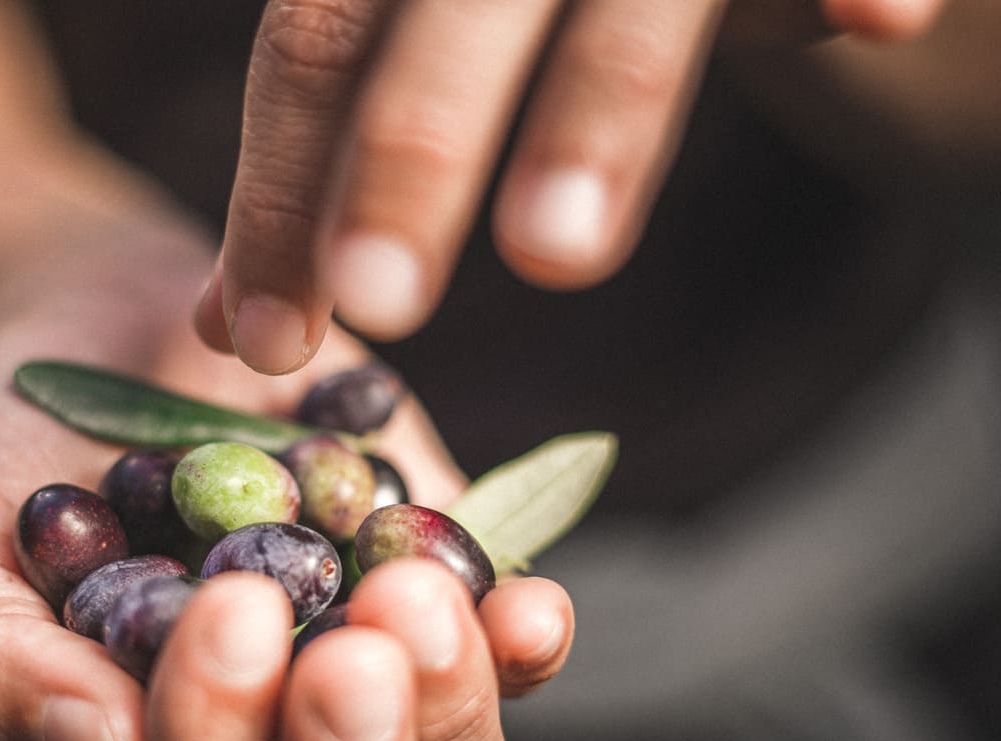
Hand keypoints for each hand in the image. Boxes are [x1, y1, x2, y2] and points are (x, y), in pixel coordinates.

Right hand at [0, 200, 574, 740]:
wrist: (110, 323)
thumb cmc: (10, 445)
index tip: (230, 608)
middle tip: (351, 653)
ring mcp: (358, 688)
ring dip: (449, 712)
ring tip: (418, 592)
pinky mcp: (438, 607)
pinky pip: (506, 672)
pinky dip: (522, 649)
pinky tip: (529, 600)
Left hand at [194, 0, 946, 372]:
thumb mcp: (404, 34)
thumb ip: (323, 161)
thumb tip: (224, 331)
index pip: (310, 57)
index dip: (278, 198)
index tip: (261, 339)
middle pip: (433, 25)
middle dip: (403, 160)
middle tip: (380, 303)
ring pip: (627, 2)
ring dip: (599, 116)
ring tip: (556, 256)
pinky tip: (884, 24)